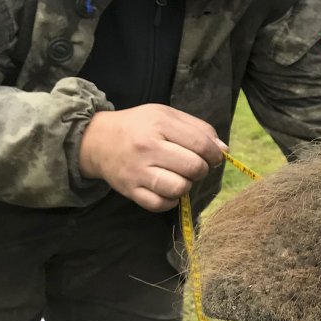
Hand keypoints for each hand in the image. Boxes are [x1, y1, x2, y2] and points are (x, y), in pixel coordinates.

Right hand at [78, 104, 225, 211]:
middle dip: (202, 169)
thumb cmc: (139, 126)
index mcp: (159, 125)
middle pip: (193, 167)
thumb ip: (198, 129)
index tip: (214, 156)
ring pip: (179, 188)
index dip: (215, 153)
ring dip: (187, 185)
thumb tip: (223, 150)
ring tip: (181, 176)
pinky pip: (160, 205)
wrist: (97, 140)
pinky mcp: (129, 191)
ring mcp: (137, 172)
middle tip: (195, 165)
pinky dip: (171, 200)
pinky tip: (168, 189)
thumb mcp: (167, 115)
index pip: (201, 144)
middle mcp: (147, 148)